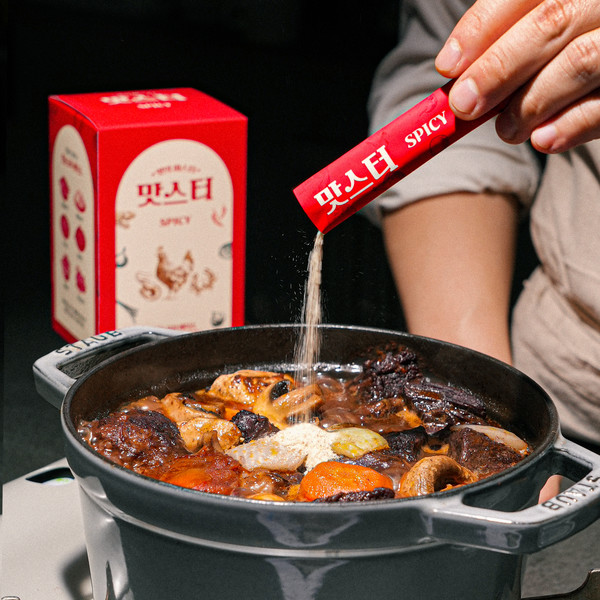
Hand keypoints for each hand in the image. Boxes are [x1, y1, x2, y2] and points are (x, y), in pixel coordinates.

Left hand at [435, 0, 599, 152]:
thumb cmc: (571, 44)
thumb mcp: (542, 30)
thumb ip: (508, 40)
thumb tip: (458, 76)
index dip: (482, 26)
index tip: (447, 65)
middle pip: (552, 21)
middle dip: (498, 68)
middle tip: (464, 105)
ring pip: (580, 60)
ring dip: (530, 103)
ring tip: (505, 131)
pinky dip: (572, 124)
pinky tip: (542, 140)